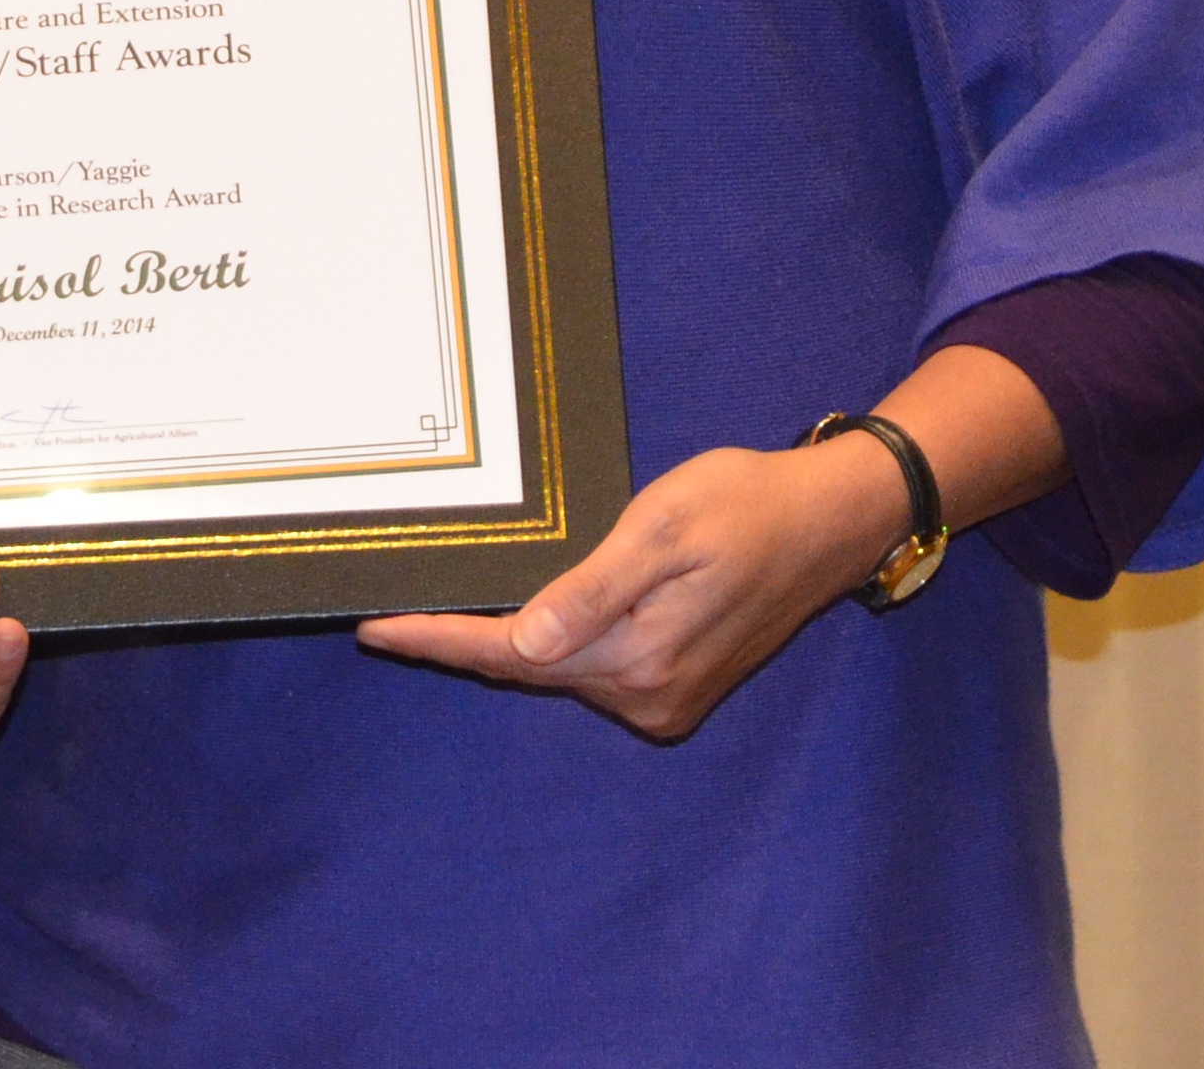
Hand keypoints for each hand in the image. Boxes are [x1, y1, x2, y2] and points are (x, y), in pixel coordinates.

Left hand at [358, 437, 901, 740]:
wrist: (829, 522)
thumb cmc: (744, 504)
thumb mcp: (662, 529)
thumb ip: (592, 591)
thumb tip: (525, 643)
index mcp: (636, 657)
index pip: (511, 655)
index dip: (439, 640)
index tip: (373, 629)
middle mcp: (646, 695)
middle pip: (529, 668)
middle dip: (461, 640)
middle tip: (390, 608)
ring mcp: (664, 699)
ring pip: (559, 669)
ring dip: (505, 641)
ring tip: (440, 604)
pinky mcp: (677, 687)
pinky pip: (592, 668)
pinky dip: (551, 643)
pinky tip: (521, 614)